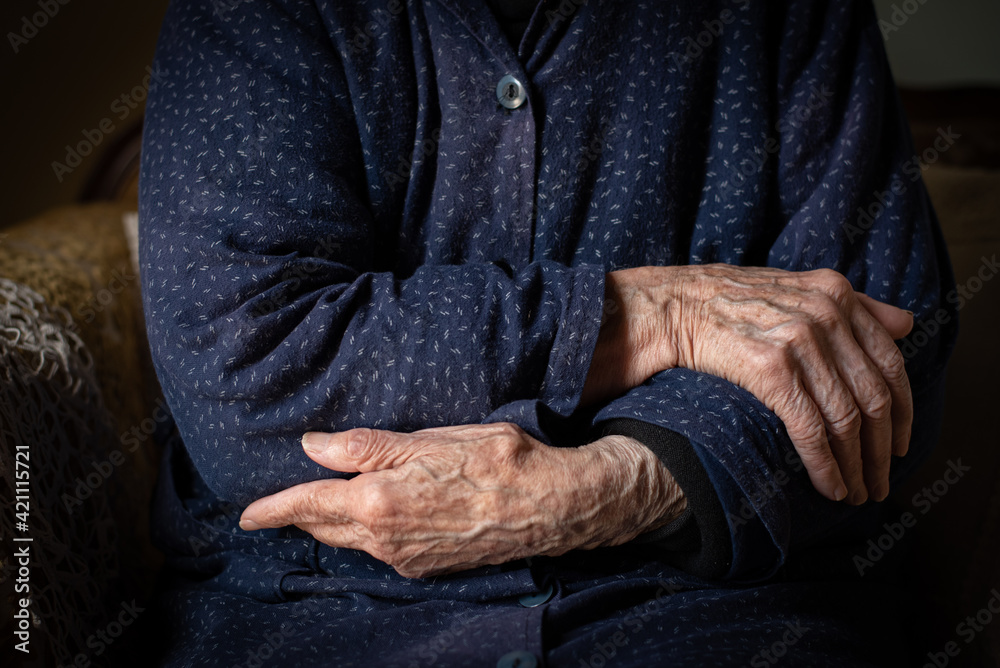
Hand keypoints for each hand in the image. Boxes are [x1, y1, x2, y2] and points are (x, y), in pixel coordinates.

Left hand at [239, 424, 684, 577]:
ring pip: (349, 543)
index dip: (273, 508)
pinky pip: (378, 552)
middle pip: (324, 528)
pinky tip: (367, 521)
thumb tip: (313, 446)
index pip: (308, 504)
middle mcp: (384, 537)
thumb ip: (366, 447)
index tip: (246, 515)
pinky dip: (359, 536)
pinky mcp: (426, 566)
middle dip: (296, 517)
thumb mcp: (428, 440)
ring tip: (315, 511)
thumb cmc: (494, 461)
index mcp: (377, 500)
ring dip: (327, 527)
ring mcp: (405, 557)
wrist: (549, 507)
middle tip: (273, 510)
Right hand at [584, 264, 912, 504]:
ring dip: (857, 466)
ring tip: (856, 493)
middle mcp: (826, 312)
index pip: (891, 362)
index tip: (900, 446)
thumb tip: (908, 324)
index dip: (903, 412)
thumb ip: (853, 306)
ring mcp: (800, 338)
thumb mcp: (795, 290)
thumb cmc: (724, 303)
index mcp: (837, 292)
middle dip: (882, 451)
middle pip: (875, 397)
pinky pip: (812, 428)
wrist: (667, 308)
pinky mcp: (772, 368)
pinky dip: (825, 465)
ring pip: (848, 419)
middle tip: (880, 483)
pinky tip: (829, 487)